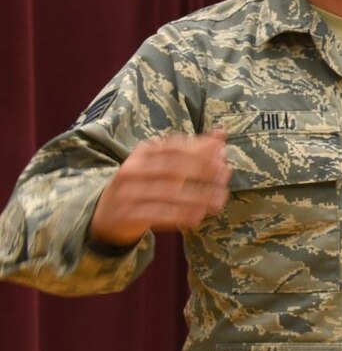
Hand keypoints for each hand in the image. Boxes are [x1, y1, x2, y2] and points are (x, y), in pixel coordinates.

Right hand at [89, 129, 229, 246]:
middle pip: (172, 168)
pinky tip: (200, 216)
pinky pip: (160, 214)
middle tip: (225, 175)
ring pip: (169, 192)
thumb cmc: (144, 185)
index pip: (172, 148)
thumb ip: (190, 152)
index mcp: (141, 154)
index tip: (223, 155)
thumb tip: (220, 135)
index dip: (199, 150)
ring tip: (219, 200)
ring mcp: (128, 193)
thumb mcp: (161, 165)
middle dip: (202, 171)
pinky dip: (182, 215)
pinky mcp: (129, 214)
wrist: (108, 214)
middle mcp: (132, 170)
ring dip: (198, 196)